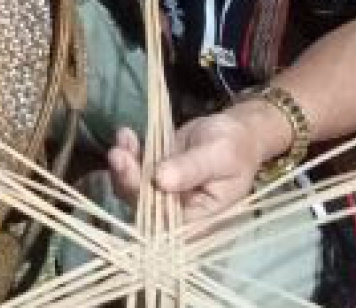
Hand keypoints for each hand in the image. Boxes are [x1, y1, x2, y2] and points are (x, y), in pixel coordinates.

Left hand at [107, 110, 265, 223]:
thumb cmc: (236, 147)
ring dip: (123, 165)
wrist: (237, 131)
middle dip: (128, 179)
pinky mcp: (155, 176)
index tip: (130, 175)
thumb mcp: (219, 155)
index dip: (143, 203)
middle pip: (144, 206)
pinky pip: (136, 170)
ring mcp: (164, 194)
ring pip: (133, 188)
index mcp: (199, 221)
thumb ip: (192, 169)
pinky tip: (126, 134)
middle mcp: (178, 214)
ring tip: (123, 139)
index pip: (164, 223)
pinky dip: (128, 153)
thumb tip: (161, 181)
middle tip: (118, 153)